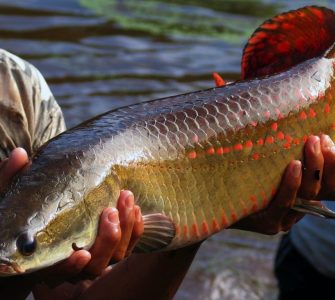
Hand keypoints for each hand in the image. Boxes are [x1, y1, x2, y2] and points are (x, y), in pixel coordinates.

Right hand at [0, 148, 143, 299]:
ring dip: (125, 228)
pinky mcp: (113, 245)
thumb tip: (19, 155)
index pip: (60, 271)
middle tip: (110, 210)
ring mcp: (97, 255)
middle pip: (97, 265)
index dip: (71, 266)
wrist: (49, 222)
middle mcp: (75, 262)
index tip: (81, 253)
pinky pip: (129, 245)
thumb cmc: (27, 213)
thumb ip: (13, 179)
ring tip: (126, 197)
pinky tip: (135, 208)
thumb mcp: (15, 196)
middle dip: (108, 240)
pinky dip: (135, 229)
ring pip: (117, 255)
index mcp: (48, 258)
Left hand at [229, 135, 334, 234]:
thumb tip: (288, 126)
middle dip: (323, 161)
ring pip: (306, 194)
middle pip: (318, 186)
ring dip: (312, 168)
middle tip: (318, 137)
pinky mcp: (269, 223)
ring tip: (311, 143)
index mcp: (297, 197)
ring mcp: (283, 219)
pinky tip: (295, 165)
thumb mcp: (260, 167)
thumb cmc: (237, 179)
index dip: (330, 161)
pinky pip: (284, 202)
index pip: (321, 181)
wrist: (210, 207)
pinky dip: (291, 184)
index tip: (326, 138)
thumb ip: (275, 157)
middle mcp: (295, 210)